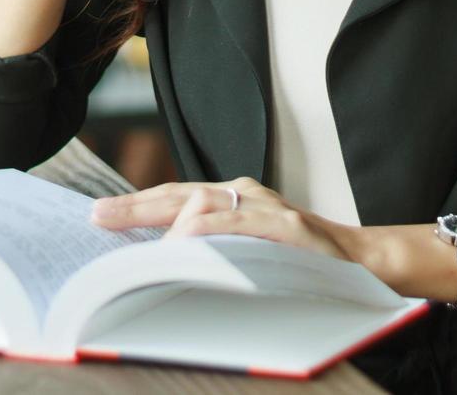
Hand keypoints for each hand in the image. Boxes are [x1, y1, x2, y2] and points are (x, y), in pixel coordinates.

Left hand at [89, 177, 358, 262]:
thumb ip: (212, 245)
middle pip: (179, 194)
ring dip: (165, 221)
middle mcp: (245, 194)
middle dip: (135, 206)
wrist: (359, 262)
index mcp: (233, 198)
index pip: (175, 197)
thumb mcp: (248, 248)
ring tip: (134, 239)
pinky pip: (237, 224)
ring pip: (203, 203)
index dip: (136, 205)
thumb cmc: (297, 259)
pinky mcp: (284, 225)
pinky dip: (208, 232)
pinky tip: (184, 242)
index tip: (98, 215)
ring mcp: (265, 206)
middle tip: (98, 216)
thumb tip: (159, 260)